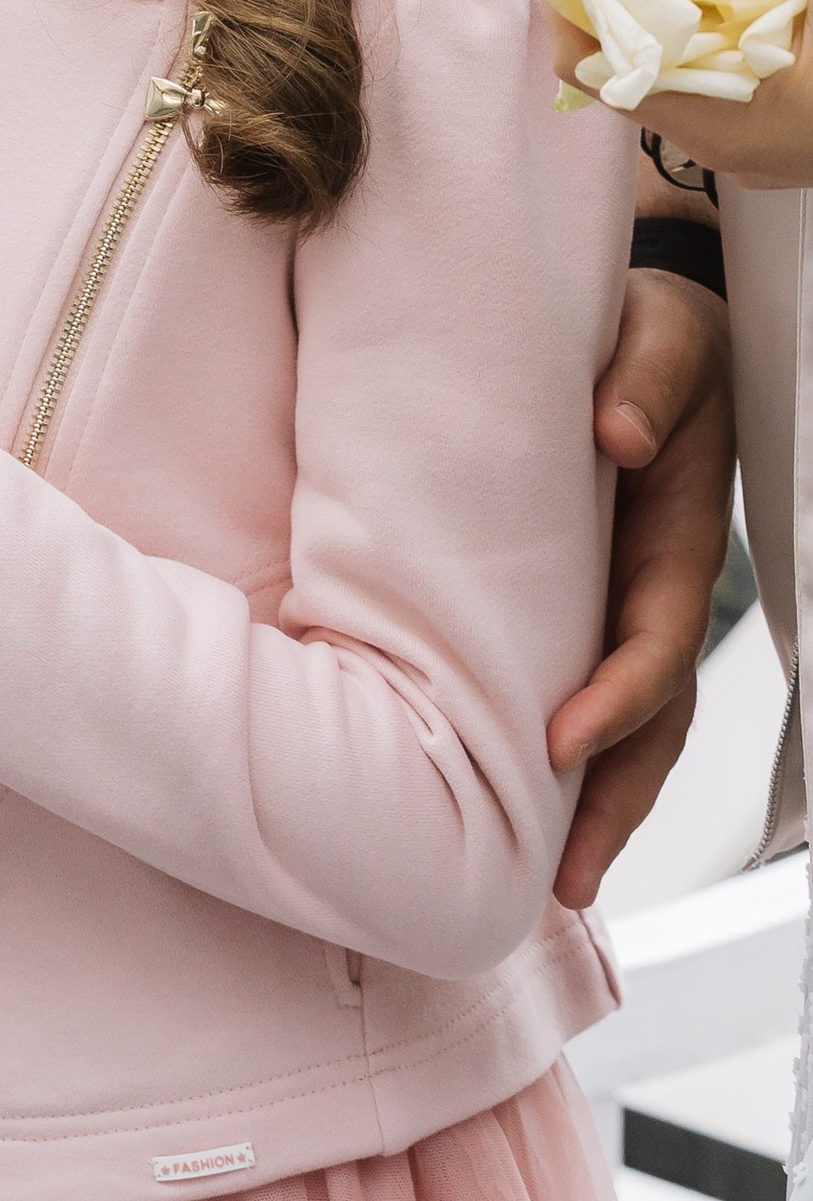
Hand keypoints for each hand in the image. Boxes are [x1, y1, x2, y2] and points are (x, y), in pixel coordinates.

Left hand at [548, 269, 735, 909]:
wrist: (645, 318)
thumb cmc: (649, 327)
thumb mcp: (660, 332)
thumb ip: (646, 374)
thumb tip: (619, 433)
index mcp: (680, 532)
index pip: (659, 636)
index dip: (620, 695)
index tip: (564, 742)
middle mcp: (659, 582)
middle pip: (653, 714)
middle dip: (614, 799)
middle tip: (561, 880)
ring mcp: (627, 598)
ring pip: (628, 722)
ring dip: (595, 801)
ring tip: (548, 882)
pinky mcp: (587, 596)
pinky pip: (583, 683)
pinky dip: (566, 751)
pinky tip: (520, 805)